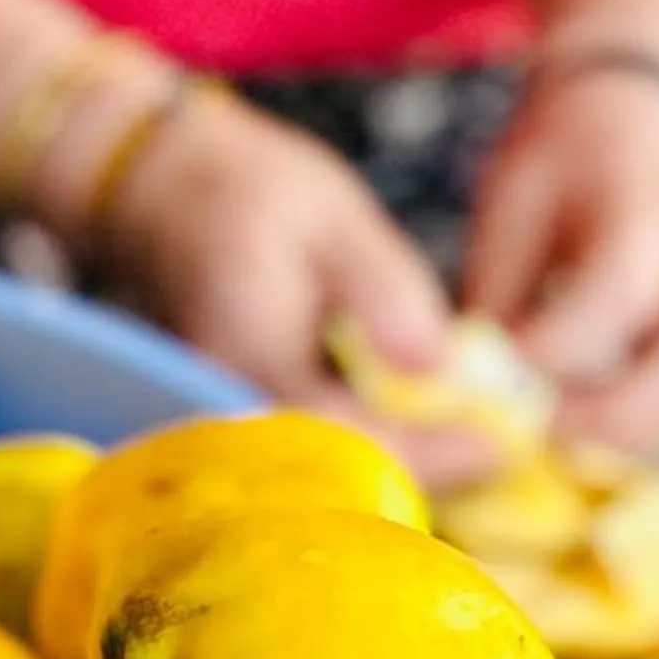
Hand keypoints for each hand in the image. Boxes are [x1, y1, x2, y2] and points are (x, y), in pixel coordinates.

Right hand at [104, 90, 468, 464]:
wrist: (156, 191)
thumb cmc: (247, 189)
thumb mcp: (333, 216)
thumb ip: (385, 291)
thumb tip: (441, 370)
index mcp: (254, 351)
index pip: (350, 433)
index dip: (433, 450)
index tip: (502, 441)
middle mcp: (230, 400)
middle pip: (337, 469)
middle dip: (424, 467)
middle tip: (500, 446)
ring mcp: (223, 417)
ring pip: (321, 467)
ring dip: (398, 459)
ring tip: (469, 438)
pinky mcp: (234, 417)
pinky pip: (305, 449)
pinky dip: (364, 443)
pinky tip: (414, 425)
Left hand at [465, 69, 658, 451]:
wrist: (640, 117)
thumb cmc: (566, 160)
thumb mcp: (514, 199)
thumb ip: (499, 290)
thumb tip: (475, 387)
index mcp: (645, 196)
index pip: (622, 286)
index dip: (561, 345)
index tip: (501, 374)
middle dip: (619, 412)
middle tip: (542, 427)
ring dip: (642, 428)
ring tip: (563, 432)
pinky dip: (658, 424)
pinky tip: (595, 425)